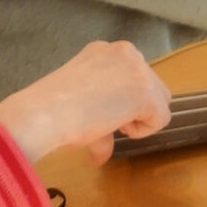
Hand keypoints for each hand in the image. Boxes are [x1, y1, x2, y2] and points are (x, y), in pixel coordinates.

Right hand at [0, 38, 170, 165]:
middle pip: (153, 86)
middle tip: (108, 120)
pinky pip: (161, 118)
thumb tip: (100, 155)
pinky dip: (142, 131)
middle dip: (136, 107)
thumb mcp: (84, 105)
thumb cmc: (54, 109)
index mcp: (106, 51)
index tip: (103, 111)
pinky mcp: (145, 91)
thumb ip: (102, 120)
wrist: (45, 112)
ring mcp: (138, 69)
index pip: (134, 77)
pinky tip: (117, 128)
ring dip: (140, 118)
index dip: (124, 100)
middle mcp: (125, 52)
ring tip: (111, 124)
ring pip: (160, 101)